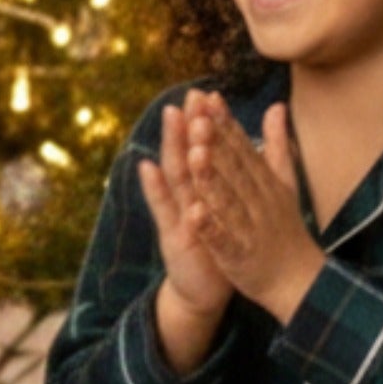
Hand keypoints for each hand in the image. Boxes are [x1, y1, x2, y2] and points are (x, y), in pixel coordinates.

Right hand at [137, 94, 235, 372]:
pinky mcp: (172, 237)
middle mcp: (184, 197)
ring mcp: (176, 215)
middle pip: (184, 156)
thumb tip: (232, 149)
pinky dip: (157, 191)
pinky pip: (164, 212)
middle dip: (184, 127)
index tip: (207, 93)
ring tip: (173, 122)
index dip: (204, 123)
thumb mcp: (221, 207)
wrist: (204, 290)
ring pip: (173, 177)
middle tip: (185, 97)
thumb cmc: (216, 243)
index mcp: (202, 190)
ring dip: (172, 148)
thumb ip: (225, 176)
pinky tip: (150, 170)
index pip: (203, 150)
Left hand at [182, 100, 323, 323]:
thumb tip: (276, 106)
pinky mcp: (241, 256)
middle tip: (197, 116)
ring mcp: (250, 228)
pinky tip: (193, 215)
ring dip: (211, 178)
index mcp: (265, 182)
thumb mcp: (286, 182)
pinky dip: (210, 228)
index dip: (225, 123)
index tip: (208, 98)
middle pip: (234, 168)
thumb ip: (277, 144)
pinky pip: (224, 241)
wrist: (300, 281)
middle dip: (216, 142)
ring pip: (228, 200)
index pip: (242, 147)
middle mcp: (259, 200)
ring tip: (193, 155)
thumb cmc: (286, 229)